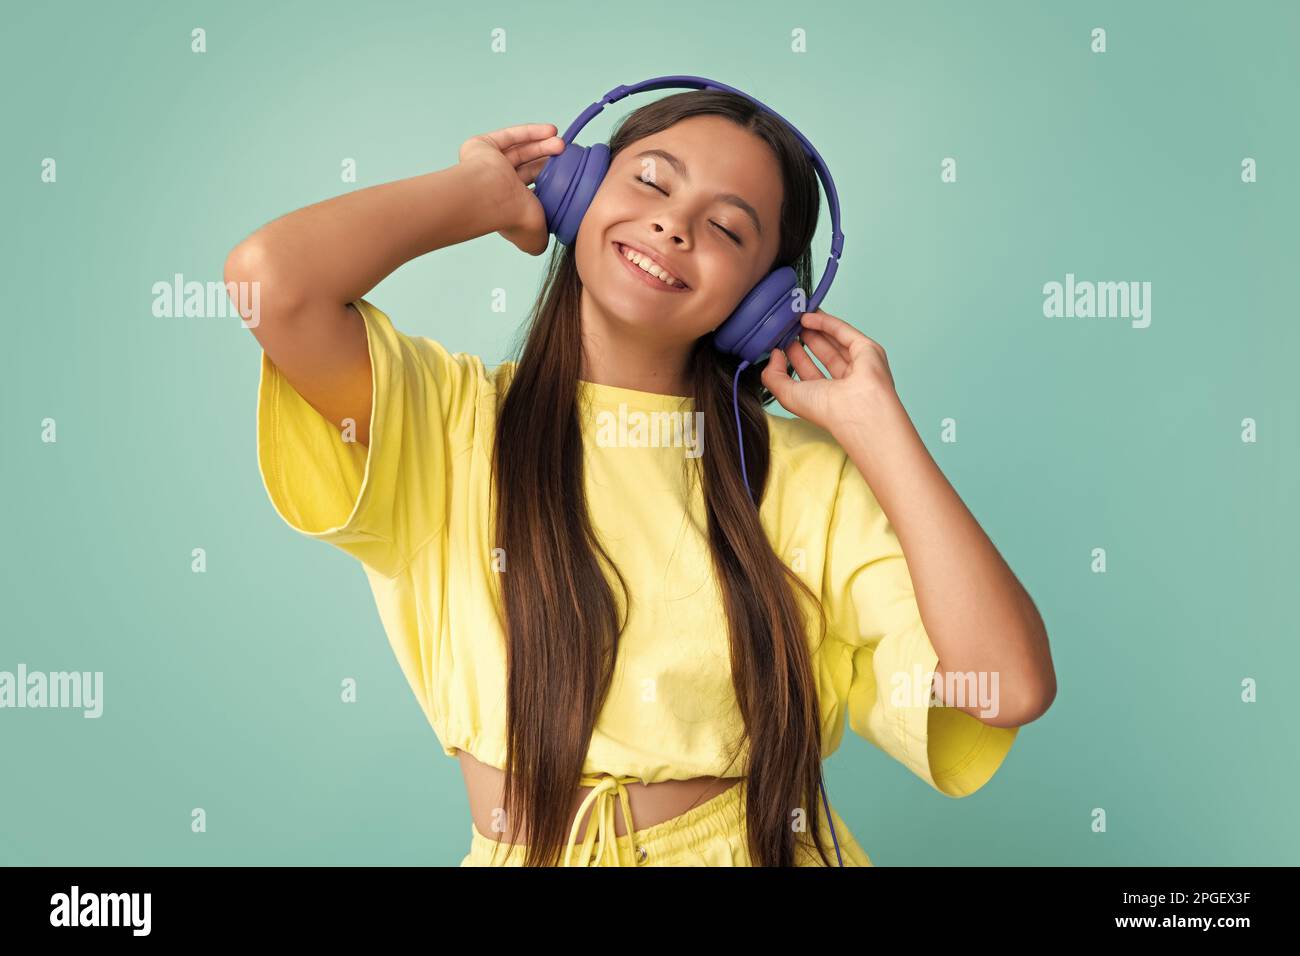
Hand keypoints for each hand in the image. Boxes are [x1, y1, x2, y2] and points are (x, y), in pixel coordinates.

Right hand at [459, 123, 565, 255]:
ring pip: (520, 151)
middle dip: (548, 161)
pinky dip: (531, 132)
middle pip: (528, 168)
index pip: (531, 192)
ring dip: (543, 146)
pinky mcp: (482, 146)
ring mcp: (488, 165)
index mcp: (507, 207)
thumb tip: (541, 244)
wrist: (490, 196)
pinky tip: (551, 131)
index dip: (550, 184)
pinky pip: (510, 136)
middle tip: (567, 156)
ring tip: (562, 144)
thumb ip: (540, 240)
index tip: (568, 178)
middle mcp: (496, 186)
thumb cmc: (512, 217)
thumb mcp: (535, 238)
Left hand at [760, 310, 899, 436]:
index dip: (794, 355)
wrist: (856, 409)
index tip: (779, 341)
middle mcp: (845, 380)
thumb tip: (775, 354)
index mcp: (827, 395)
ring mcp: (858, 364)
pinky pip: (844, 331)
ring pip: (834, 340)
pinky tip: (806, 317)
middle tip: (788, 324)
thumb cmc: (826, 410)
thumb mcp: (787, 395)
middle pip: (823, 352)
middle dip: (804, 337)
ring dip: (815, 327)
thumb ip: (773, 375)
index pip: (808, 370)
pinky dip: (825, 322)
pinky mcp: (868, 349)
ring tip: (795, 316)